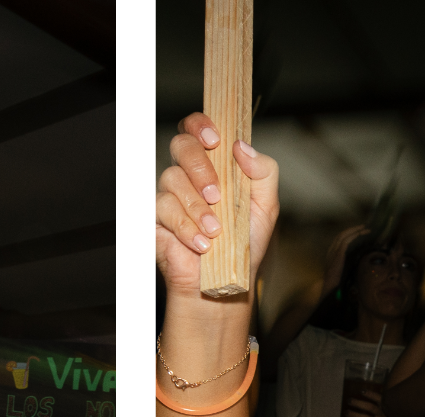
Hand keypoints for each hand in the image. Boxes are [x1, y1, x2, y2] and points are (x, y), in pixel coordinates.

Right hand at [154, 112, 279, 301]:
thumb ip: (264, 171)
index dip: (201, 125)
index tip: (215, 139)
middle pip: (180, 145)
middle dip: (200, 167)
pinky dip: (187, 227)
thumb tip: (243, 146)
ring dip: (197, 207)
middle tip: (217, 194)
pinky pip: (164, 209)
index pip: (198, 130)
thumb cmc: (244, 244)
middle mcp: (190, 176)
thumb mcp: (266, 205)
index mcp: (215, 165)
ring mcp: (171, 196)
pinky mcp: (157, 219)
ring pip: (171, 179)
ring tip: (216, 230)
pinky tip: (202, 244)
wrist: (227, 283)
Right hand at [322, 224, 370, 293]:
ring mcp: (333, 252)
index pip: (340, 239)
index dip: (349, 234)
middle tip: (364, 227)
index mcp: (332, 253)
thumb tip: (361, 257)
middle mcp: (331, 250)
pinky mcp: (337, 255)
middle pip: (341, 235)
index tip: (359, 232)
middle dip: (353, 229)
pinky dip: (353, 236)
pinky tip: (360, 234)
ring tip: (364, 229)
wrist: (331, 287)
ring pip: (343, 236)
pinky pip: (345, 242)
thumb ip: (349, 262)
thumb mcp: (344, 269)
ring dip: (354, 231)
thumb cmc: (338, 281)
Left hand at [343, 389, 395, 416]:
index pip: (379, 399)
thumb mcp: (384, 411)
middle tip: (349, 400)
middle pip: (371, 408)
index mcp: (384, 407)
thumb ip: (376, 404)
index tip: (362, 391)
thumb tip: (359, 396)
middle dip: (359, 403)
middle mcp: (383, 415)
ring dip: (355, 415)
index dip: (371, 394)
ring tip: (346, 412)